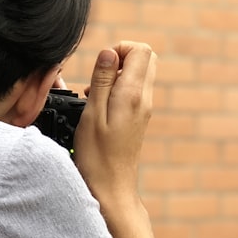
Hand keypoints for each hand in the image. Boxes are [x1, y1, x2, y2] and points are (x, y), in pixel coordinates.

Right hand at [75, 42, 156, 205]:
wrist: (111, 189)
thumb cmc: (97, 157)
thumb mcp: (92, 114)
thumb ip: (101, 80)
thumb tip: (109, 52)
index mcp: (132, 95)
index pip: (141, 50)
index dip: (119, 48)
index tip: (100, 66)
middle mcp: (143, 100)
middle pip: (145, 58)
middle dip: (120, 57)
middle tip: (98, 76)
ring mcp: (143, 110)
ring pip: (139, 75)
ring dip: (116, 75)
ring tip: (95, 94)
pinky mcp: (138, 119)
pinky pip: (133, 92)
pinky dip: (116, 90)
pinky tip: (98, 107)